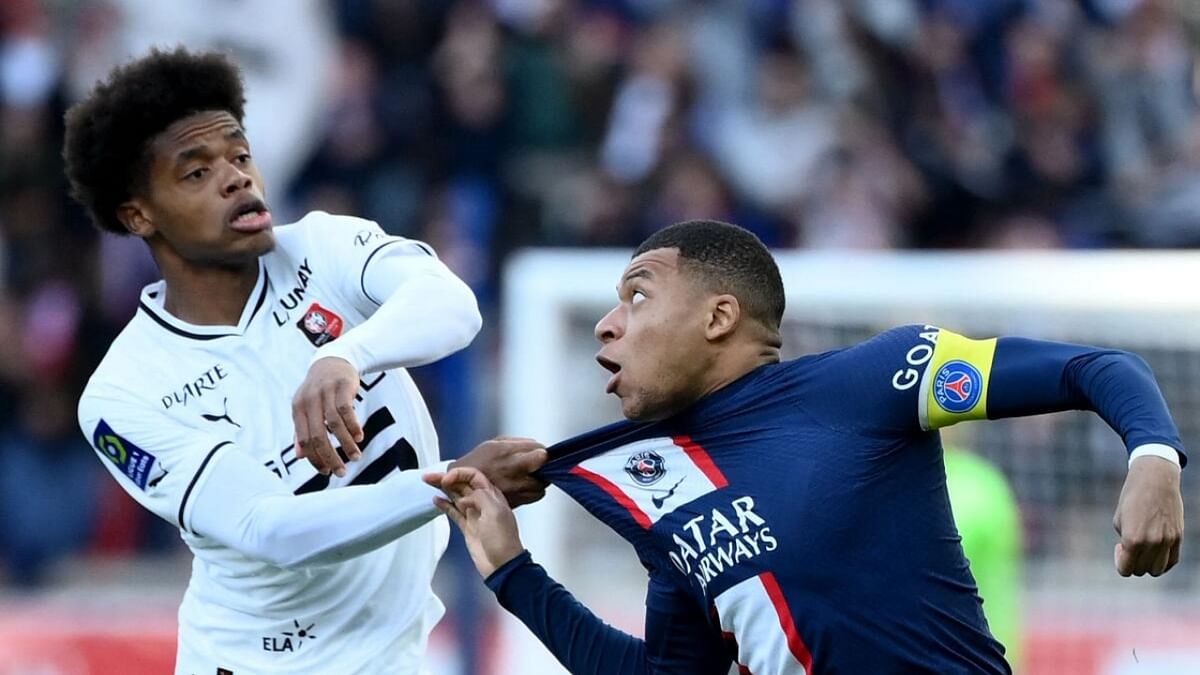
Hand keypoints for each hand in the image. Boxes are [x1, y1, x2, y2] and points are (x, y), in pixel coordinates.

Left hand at [292, 357, 363, 476]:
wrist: (333, 361)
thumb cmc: (319, 391)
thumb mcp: (306, 409)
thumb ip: (302, 431)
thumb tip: (300, 456)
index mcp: (298, 408)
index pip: (304, 440)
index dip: (314, 458)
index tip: (326, 472)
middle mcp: (309, 400)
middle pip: (317, 435)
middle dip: (330, 457)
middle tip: (341, 472)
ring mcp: (326, 392)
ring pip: (334, 424)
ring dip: (346, 444)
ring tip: (356, 456)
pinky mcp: (342, 386)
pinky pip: (347, 410)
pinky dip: (353, 426)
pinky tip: (359, 437)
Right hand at [424, 467, 523, 577]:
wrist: (502, 565)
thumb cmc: (503, 539)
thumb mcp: (495, 512)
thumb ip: (480, 497)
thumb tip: (463, 499)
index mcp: (492, 496)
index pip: (474, 476)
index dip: (459, 474)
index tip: (446, 479)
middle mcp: (482, 502)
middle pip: (462, 485)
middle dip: (446, 478)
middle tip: (428, 476)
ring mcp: (474, 515)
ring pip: (456, 496)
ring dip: (443, 489)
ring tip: (429, 483)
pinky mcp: (467, 527)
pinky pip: (453, 512)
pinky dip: (444, 505)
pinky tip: (436, 500)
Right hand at [452, 437, 547, 506]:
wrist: (461, 486)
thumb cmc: (478, 463)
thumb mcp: (493, 444)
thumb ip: (518, 443)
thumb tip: (537, 446)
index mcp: (505, 454)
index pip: (539, 453)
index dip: (542, 452)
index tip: (540, 452)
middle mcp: (510, 472)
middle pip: (544, 470)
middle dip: (544, 466)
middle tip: (538, 464)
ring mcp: (512, 489)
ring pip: (542, 485)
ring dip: (540, 479)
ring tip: (531, 475)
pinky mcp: (514, 501)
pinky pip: (536, 495)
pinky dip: (535, 490)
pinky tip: (526, 485)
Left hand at [1113, 456, 1183, 576]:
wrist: (1155, 480)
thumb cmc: (1132, 497)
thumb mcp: (1119, 520)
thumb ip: (1124, 541)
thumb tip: (1131, 555)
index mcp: (1133, 539)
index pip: (1125, 569)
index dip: (1120, 562)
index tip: (1119, 547)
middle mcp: (1152, 543)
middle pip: (1141, 571)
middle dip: (1132, 562)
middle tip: (1129, 545)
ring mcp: (1167, 541)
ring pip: (1157, 570)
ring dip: (1147, 564)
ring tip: (1142, 548)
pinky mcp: (1178, 537)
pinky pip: (1172, 561)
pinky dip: (1162, 561)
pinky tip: (1154, 550)